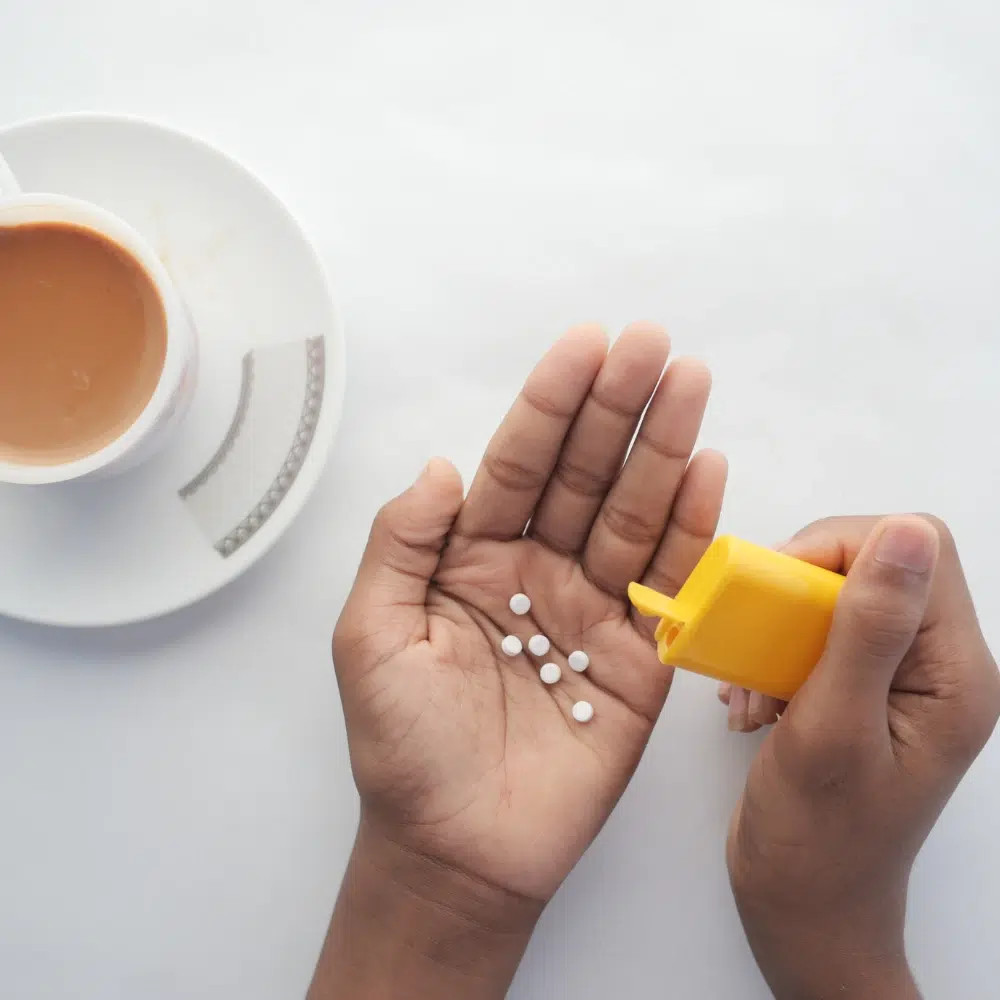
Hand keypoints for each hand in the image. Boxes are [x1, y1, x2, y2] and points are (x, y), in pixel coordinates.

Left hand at [311, 324, 726, 997]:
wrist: (457, 851)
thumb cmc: (403, 749)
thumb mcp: (371, 637)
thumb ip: (400, 545)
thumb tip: (441, 467)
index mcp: (470, 558)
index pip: (517, 463)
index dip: (549, 404)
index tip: (584, 346)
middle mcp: (536, 570)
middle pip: (583, 474)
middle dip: (617, 408)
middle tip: (653, 344)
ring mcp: (592, 610)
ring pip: (631, 515)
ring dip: (663, 450)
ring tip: (690, 384)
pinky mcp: (640, 659)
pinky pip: (669, 585)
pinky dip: (691, 530)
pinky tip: (707, 472)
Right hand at [727, 515, 999, 999]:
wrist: (803, 910)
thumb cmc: (818, 840)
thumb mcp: (834, 729)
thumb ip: (868, 629)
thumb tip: (905, 532)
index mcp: (955, 674)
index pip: (916, 549)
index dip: (842, 549)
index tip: (778, 592)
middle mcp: (937, 667)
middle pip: (873, 564)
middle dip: (799, 593)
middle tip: (755, 640)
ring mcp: (898, 679)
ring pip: (836, 596)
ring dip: (778, 628)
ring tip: (750, 687)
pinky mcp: (861, 690)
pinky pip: (816, 634)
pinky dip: (772, 654)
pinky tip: (752, 702)